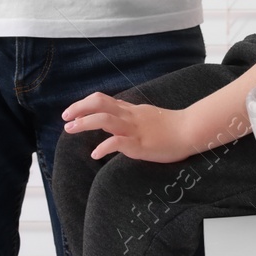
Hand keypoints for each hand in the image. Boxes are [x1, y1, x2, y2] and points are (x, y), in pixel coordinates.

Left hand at [62, 92, 199, 162]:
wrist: (191, 130)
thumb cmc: (172, 126)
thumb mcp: (147, 115)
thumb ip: (131, 116)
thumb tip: (116, 118)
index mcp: (130, 110)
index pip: (103, 100)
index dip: (84, 104)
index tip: (72, 112)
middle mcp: (129, 116)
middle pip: (99, 104)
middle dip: (78, 108)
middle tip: (65, 118)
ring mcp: (134, 129)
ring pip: (105, 119)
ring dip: (84, 123)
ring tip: (70, 129)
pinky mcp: (140, 144)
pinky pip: (118, 143)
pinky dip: (104, 147)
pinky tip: (95, 154)